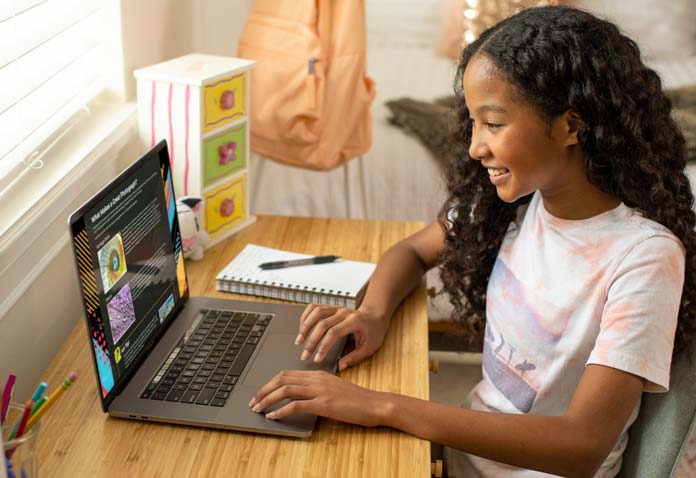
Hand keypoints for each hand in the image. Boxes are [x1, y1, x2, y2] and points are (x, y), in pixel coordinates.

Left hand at [249, 370, 387, 426]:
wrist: (375, 404)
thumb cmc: (357, 400)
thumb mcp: (335, 389)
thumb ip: (318, 389)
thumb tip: (301, 396)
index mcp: (318, 374)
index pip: (287, 374)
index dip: (270, 383)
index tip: (261, 393)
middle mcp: (317, 379)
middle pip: (282, 379)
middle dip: (264, 390)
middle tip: (253, 401)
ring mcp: (320, 390)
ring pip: (285, 389)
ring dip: (268, 399)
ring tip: (258, 408)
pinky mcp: (324, 404)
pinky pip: (296, 405)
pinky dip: (281, 411)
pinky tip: (274, 416)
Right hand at [296, 304, 389, 370]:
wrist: (375, 316)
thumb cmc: (373, 332)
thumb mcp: (369, 347)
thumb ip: (354, 357)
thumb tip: (340, 366)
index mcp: (354, 321)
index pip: (334, 333)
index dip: (323, 346)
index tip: (317, 359)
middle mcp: (344, 312)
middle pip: (322, 324)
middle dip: (311, 341)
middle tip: (305, 355)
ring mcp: (336, 308)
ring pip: (316, 312)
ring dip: (305, 326)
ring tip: (299, 340)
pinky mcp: (331, 307)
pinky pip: (314, 307)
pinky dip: (306, 316)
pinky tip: (302, 327)